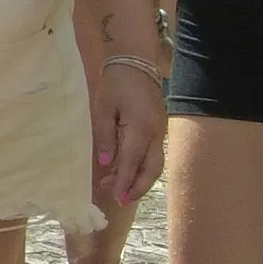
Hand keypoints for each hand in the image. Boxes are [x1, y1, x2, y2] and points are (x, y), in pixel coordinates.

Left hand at [92, 55, 164, 212]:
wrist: (136, 63)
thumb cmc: (116, 84)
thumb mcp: (103, 108)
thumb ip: (105, 137)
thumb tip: (105, 163)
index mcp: (140, 127)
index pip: (132, 162)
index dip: (124, 181)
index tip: (116, 197)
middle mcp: (155, 133)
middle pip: (151, 169)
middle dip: (137, 187)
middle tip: (120, 200)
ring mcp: (160, 131)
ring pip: (154, 163)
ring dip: (138, 178)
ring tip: (116, 188)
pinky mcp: (159, 128)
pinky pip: (153, 153)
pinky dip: (141, 166)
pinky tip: (125, 170)